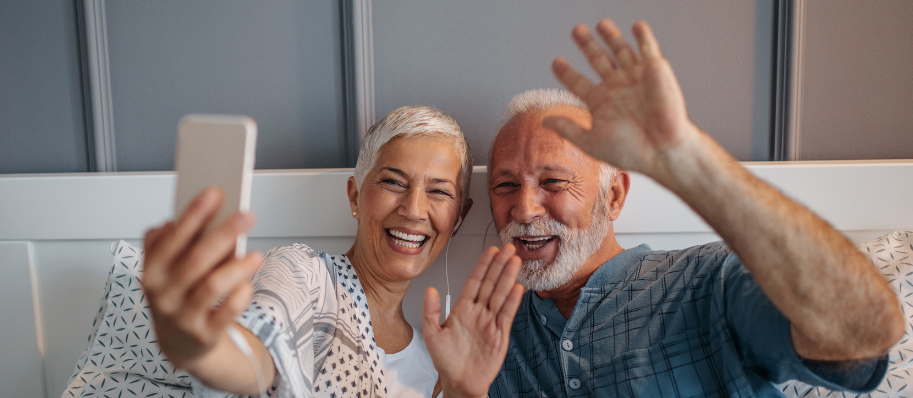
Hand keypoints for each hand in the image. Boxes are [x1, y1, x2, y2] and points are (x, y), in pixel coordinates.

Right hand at [141, 188, 261, 369]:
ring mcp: (182, 316)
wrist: (180, 344)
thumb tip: (191, 215)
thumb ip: (173, 242)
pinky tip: (248, 284)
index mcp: (152, 272)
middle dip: (224, 233)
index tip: (213, 193)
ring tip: (256, 255)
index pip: (171, 239)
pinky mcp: (203, 334)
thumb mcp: (165, 270)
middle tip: (246, 215)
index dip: (193, 215)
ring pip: (213, 286)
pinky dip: (240, 295)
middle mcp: (163, 294)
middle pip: (196, 259)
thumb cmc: (177, 295)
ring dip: (237, 267)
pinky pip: (226, 312)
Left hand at [422, 245, 524, 397]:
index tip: (490, 250)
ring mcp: (490, 322)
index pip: (475, 282)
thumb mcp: (432, 335)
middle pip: (491, 284)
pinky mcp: (500, 335)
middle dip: (499, 265)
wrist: (459, 383)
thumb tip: (430, 289)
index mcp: (462, 309)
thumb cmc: (446, 361)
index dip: (483, 266)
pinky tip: (518, 287)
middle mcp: (478, 312)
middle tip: (508, 248)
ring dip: (508, 278)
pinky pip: (507, 315)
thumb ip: (431, 311)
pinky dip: (512, 301)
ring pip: (501, 295)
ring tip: (515, 261)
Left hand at [545, 19, 698, 176]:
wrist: (663, 151)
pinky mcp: (655, 71)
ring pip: (620, 51)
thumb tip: (545, 120)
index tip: (556, 62)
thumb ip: (568, 129)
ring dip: (611, 36)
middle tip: (576, 30)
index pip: (578, 82)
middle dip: (587, 45)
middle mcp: (617, 88)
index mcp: (601, 103)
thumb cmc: (631, 152)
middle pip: (598, 60)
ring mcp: (635, 78)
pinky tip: (636, 26)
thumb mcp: (592, 142)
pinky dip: (643, 36)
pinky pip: (648, 49)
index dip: (566, 72)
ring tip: (600, 24)